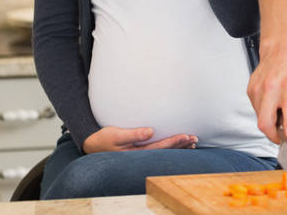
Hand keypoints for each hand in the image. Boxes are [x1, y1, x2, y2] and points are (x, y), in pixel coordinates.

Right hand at [82, 126, 197, 152]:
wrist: (92, 145)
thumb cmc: (103, 139)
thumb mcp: (115, 134)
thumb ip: (133, 134)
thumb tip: (150, 131)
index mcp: (136, 153)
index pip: (160, 147)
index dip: (174, 142)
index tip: (186, 135)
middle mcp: (141, 156)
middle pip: (165, 151)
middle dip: (181, 144)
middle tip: (194, 138)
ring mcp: (141, 154)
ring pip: (164, 151)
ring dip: (178, 146)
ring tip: (192, 142)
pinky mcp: (140, 150)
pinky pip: (159, 149)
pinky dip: (171, 146)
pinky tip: (180, 144)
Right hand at [247, 38, 286, 143]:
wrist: (280, 50)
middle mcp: (271, 87)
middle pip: (264, 122)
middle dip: (272, 136)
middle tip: (280, 137)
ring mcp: (257, 89)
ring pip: (259, 118)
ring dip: (269, 121)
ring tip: (279, 111)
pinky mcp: (250, 90)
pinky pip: (256, 109)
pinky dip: (264, 111)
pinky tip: (272, 102)